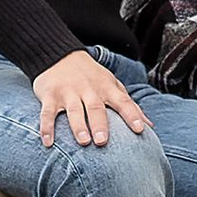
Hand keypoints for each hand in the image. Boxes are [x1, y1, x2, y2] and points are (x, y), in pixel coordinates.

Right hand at [33, 51, 149, 147]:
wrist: (58, 54)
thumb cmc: (91, 75)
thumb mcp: (112, 84)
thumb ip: (129, 104)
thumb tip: (150, 126)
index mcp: (106, 88)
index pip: (122, 101)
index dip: (132, 115)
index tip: (140, 129)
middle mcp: (88, 89)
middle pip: (96, 108)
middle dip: (100, 125)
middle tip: (103, 142)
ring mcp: (68, 92)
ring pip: (74, 110)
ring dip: (78, 126)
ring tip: (83, 142)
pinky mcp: (50, 96)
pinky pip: (47, 113)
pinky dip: (46, 127)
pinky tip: (48, 143)